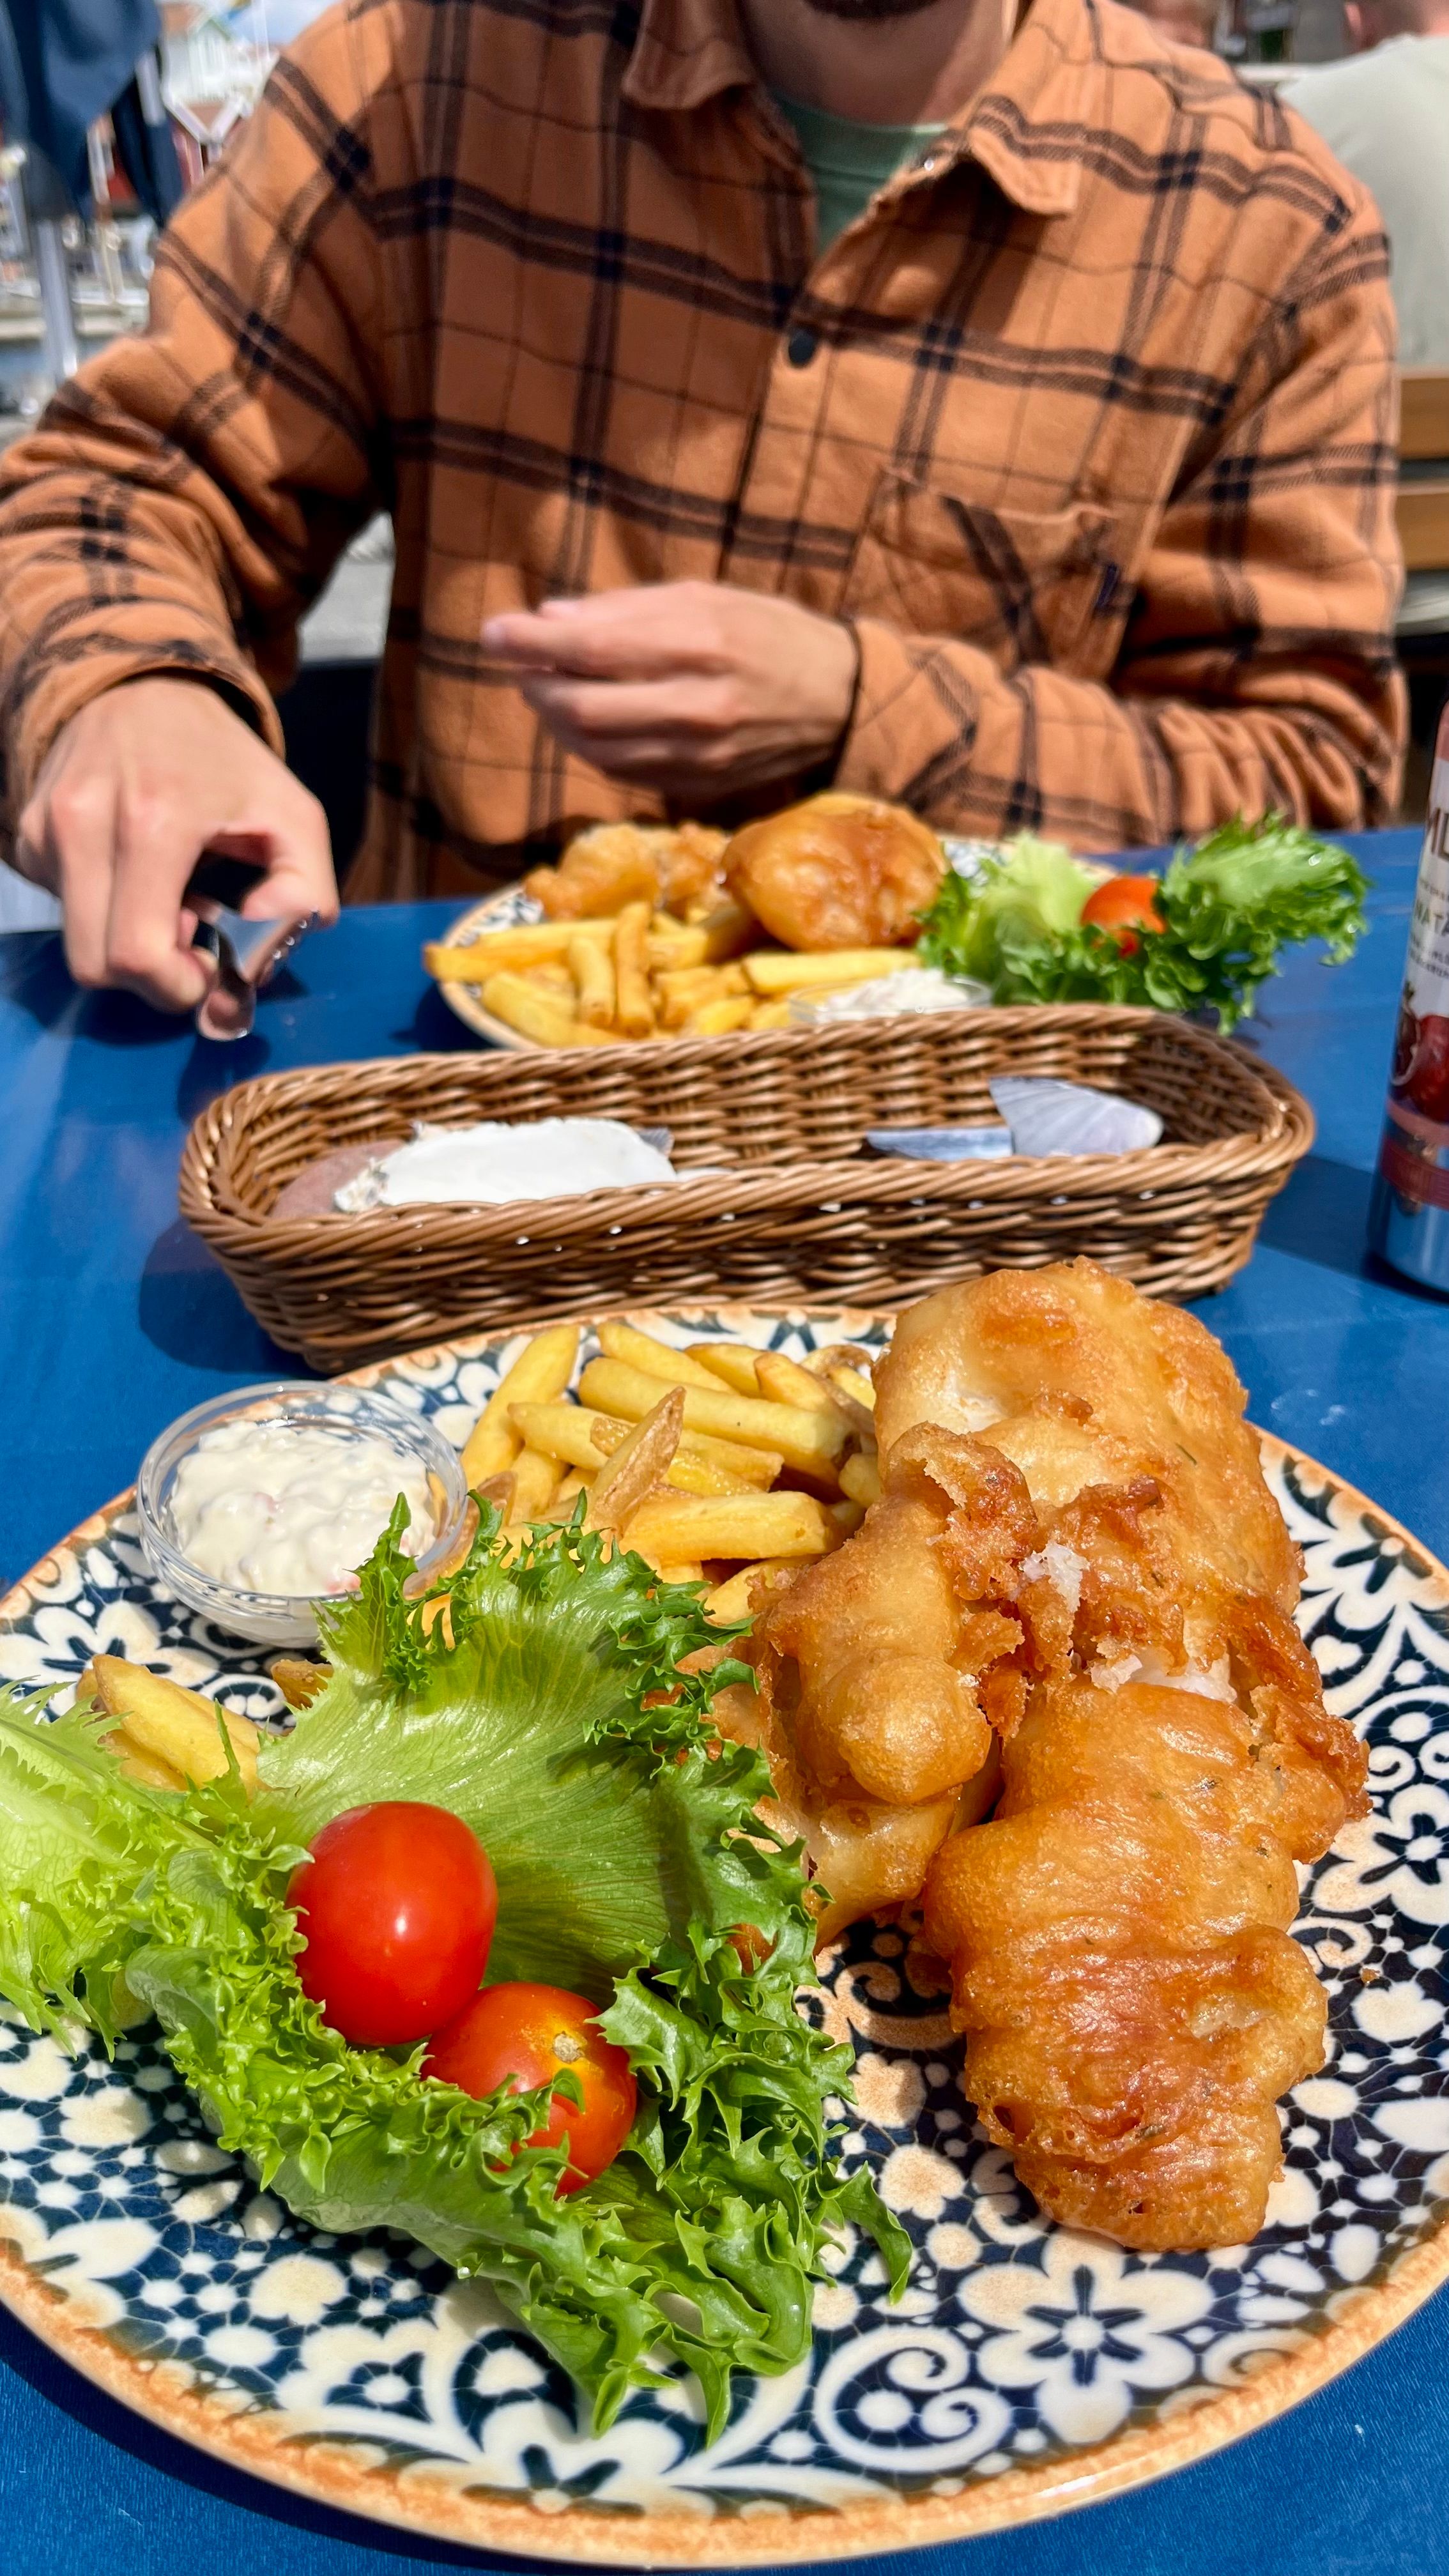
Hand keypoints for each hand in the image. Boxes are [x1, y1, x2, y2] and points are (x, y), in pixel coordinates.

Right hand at [15, 677, 338, 1015]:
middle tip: (192, 939)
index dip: (176, 985)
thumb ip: (303, 895)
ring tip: (168, 898)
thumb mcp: (295, 816)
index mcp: (155, 820)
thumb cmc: (227, 761)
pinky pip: (64, 909)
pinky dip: (103, 912)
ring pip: (76, 943)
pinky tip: (136, 875)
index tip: (208, 965)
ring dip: (126, 944)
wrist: (145, 687)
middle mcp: (84, 821)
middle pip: (96, 965)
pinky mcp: (29, 834)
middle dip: (150, 977)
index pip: (136, 953)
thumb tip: (256, 961)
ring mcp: (47, 828)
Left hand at [482, 581, 859, 800]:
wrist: (840, 700)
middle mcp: (697, 706)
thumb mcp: (706, 597)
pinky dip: (589, 749)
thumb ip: (628, 608)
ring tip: (546, 691)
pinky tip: (582, 725)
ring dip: (556, 722)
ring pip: (597, 750)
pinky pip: (623, 773)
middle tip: (520, 665)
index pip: (593, 648)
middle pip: (585, 710)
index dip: (533, 643)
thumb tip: (552, 618)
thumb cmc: (769, 633)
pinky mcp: (699, 786)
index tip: (494, 632)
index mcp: (700, 644)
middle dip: (537, 686)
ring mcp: (698, 755)